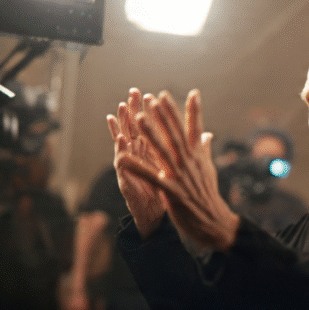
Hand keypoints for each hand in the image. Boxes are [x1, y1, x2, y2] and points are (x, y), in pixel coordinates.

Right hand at [108, 88, 165, 237]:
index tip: (149, 94)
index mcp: (149, 152)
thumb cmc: (163, 191)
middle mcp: (138, 157)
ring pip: (123, 144)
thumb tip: (190, 136)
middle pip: (133, 130)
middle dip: (132, 111)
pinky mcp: (127, 181)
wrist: (156, 216)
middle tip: (132, 93)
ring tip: (118, 111)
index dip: (147, 111)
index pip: (147, 128)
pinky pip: (122, 165)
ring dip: (120, 127)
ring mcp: (130, 168)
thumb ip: (177, 151)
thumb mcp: (171, 169)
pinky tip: (120, 142)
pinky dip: (121, 153)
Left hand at [122, 90, 238, 250]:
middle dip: (165, 115)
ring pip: (163, 151)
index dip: (192, 111)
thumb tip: (207, 134)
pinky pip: (151, 177)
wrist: (213, 222)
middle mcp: (189, 163)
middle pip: (175, 134)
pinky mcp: (172, 191)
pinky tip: (123, 158)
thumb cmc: (207, 195)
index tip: (191, 92)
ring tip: (139, 118)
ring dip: (150, 134)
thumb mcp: (208, 169)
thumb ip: (204, 149)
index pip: (194, 129)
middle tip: (155, 97)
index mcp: (197, 156)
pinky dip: (137, 167)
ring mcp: (180, 176)